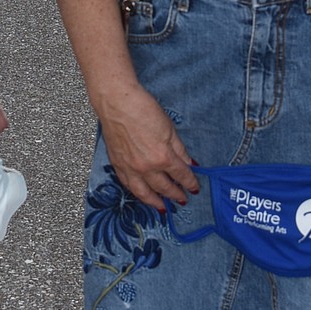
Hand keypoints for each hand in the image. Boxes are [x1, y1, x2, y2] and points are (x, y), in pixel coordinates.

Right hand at [97, 83, 198, 211]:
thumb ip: (179, 149)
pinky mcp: (117, 165)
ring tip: (163, 207)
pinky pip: (128, 185)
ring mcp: (130, 168)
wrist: (116, 102)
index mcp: (162, 157)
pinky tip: (141, 194)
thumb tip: (188, 163)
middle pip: (164, 187)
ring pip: (144, 193)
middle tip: (182, 199)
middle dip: (175, 194)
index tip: (194, 187)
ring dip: (155, 202)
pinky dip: (137, 193)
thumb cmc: (142, 108)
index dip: (190, 182)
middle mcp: (146, 168)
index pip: (181, 175)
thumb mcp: (169, 127)